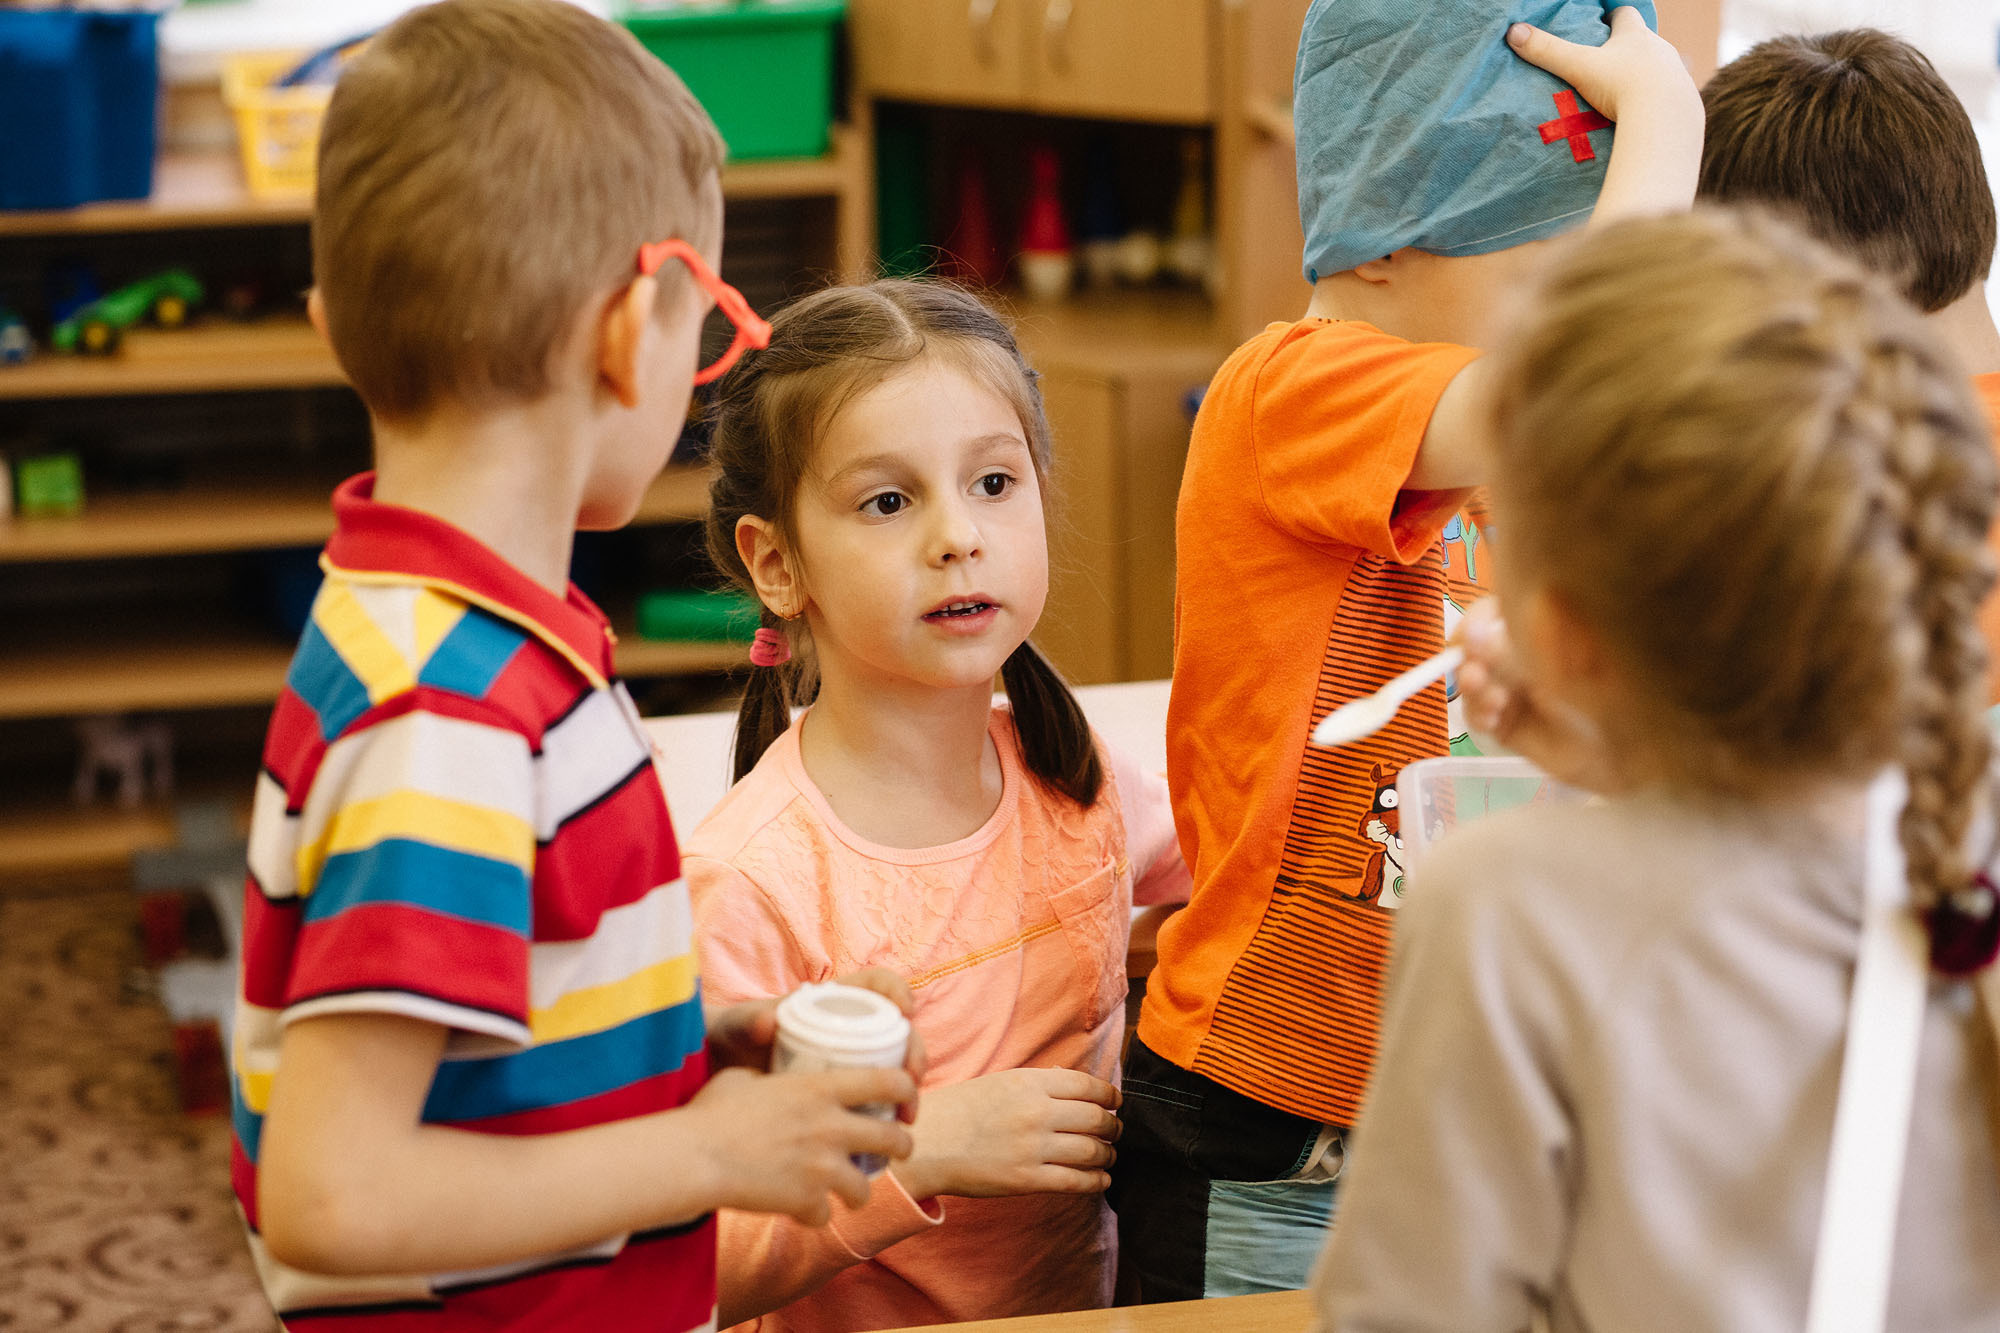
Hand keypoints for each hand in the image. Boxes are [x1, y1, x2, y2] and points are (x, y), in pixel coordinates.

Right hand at [684, 1065, 916, 1225]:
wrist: (694, 1158)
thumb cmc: (711, 1113)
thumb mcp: (744, 1078)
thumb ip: (769, 1079)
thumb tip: (766, 1079)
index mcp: (821, 1089)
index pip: (889, 1082)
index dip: (907, 1091)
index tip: (906, 1101)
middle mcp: (832, 1127)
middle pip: (894, 1139)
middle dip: (900, 1147)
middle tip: (893, 1150)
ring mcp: (823, 1168)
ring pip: (866, 1188)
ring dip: (857, 1191)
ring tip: (846, 1192)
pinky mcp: (807, 1202)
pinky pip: (824, 1216)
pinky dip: (813, 1215)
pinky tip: (799, 1210)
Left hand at [706, 968, 926, 1123]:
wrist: (720, 1076)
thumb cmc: (732, 1039)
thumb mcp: (738, 1028)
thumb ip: (748, 1022)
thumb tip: (766, 1022)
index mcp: (830, 1002)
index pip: (876, 984)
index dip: (898, 991)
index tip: (906, 1011)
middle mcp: (849, 1028)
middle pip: (897, 1031)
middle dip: (914, 1052)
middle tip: (912, 1080)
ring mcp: (850, 1060)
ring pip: (895, 1068)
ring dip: (909, 1089)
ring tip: (906, 1116)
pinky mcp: (846, 1091)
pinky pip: (879, 1098)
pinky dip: (891, 1112)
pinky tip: (889, 1132)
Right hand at [889, 1067, 1119, 1201]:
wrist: (928, 1142)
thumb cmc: (963, 1109)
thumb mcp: (1001, 1082)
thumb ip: (1040, 1082)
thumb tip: (1076, 1083)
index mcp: (1029, 1083)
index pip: (1087, 1086)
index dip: (1109, 1095)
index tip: (1116, 1101)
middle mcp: (1035, 1113)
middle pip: (1096, 1119)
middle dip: (1113, 1126)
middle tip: (1115, 1130)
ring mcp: (1031, 1148)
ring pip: (1091, 1151)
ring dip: (1108, 1154)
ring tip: (1108, 1155)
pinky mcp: (1026, 1180)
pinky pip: (1075, 1181)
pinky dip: (1096, 1180)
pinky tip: (1101, 1178)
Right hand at [1456, 601, 1621, 793]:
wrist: (1630, 752)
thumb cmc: (1605, 696)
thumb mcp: (1557, 668)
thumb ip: (1512, 651)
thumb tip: (1472, 635)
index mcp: (1538, 627)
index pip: (1491, 613)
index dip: (1472, 625)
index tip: (1467, 644)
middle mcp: (1520, 654)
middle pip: (1472, 647)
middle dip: (1469, 661)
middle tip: (1476, 678)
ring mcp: (1513, 689)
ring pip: (1470, 680)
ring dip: (1473, 690)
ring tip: (1494, 703)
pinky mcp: (1507, 723)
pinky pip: (1476, 713)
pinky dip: (1476, 714)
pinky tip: (1492, 720)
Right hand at [1505, 6, 1692, 123]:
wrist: (1666, 117)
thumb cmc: (1622, 85)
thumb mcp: (1579, 68)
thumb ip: (1547, 52)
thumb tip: (1513, 32)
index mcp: (1634, 34)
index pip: (1625, 14)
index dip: (1613, 17)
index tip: (1602, 24)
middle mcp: (1660, 47)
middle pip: (1643, 40)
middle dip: (1628, 48)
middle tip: (1609, 62)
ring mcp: (1676, 71)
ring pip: (1659, 65)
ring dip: (1645, 74)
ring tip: (1626, 92)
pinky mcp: (1685, 97)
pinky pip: (1670, 93)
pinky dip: (1658, 98)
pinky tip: (1646, 113)